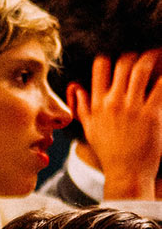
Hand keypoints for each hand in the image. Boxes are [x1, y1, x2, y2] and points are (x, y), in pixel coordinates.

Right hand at [70, 50, 161, 200]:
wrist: (126, 172)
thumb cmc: (110, 152)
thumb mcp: (90, 129)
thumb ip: (82, 106)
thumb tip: (76, 87)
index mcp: (97, 104)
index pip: (101, 68)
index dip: (112, 58)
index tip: (121, 60)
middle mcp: (113, 102)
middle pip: (124, 63)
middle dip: (137, 56)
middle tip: (146, 58)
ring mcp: (132, 108)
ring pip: (142, 68)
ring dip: (154, 58)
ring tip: (160, 55)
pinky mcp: (151, 114)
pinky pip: (161, 86)